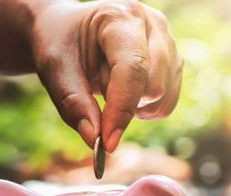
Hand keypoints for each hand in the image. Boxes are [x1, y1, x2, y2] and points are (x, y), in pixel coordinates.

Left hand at [32, 0, 182, 151]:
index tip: (107, 142)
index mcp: (120, 16)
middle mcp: (153, 25)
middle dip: (123, 103)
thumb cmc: (62, 44)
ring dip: (134, 106)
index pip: (132, 69)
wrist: (71, 31)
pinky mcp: (175, 64)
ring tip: (111, 85)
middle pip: (153, 87)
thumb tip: (95, 139)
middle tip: (98, 87)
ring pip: (162, 99)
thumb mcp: (55, 70)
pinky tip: (127, 93)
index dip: (122, 109)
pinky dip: (145, 110)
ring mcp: (169, 44)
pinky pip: (166, 105)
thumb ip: (73, 104)